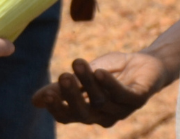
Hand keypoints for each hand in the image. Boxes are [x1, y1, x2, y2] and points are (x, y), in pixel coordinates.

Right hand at [32, 52, 164, 125]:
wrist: (144, 63)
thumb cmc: (111, 72)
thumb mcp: (82, 78)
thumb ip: (62, 88)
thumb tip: (34, 101)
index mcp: (88, 113)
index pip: (67, 117)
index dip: (57, 108)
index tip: (47, 93)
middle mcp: (104, 116)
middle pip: (84, 113)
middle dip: (72, 96)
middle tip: (63, 77)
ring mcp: (122, 109)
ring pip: (101, 100)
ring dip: (88, 81)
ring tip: (78, 62)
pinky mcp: (138, 98)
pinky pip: (123, 94)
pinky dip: (110, 84)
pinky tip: (100, 72)